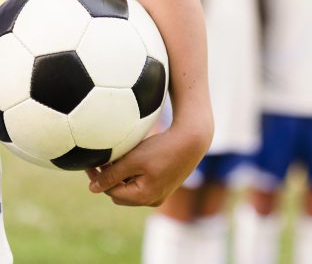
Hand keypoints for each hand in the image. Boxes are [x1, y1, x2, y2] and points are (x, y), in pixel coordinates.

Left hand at [86, 109, 211, 206]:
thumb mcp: (133, 160)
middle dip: (110, 178)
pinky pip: (144, 182)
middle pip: (122, 193)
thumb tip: (92, 189)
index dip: (98, 178)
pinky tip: (135, 157)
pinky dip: (135, 173)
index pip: (112, 191)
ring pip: (133, 188)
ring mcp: (161, 193)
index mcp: (144, 197)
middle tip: (102, 160)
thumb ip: (111, 174)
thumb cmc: (162, 148)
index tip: (91, 163)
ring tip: (118, 157)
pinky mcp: (167, 184)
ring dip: (123, 175)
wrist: (192, 140)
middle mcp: (153, 200)